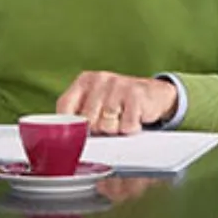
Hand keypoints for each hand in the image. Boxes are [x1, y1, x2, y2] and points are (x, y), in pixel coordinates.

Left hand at [55, 70, 178, 135]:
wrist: (154, 93)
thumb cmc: (118, 102)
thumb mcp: (95, 102)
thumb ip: (78, 114)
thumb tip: (63, 138)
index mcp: (84, 80)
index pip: (65, 107)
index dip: (69, 126)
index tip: (75, 136)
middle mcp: (99, 79)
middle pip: (87, 121)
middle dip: (97, 129)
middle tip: (108, 123)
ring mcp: (118, 86)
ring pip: (106, 126)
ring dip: (115, 129)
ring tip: (121, 119)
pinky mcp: (135, 95)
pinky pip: (126, 126)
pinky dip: (130, 128)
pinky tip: (133, 118)